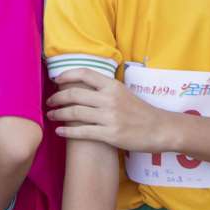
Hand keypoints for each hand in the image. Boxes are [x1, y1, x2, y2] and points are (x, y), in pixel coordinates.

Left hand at [47, 70, 166, 152]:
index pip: (85, 74)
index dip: (67, 75)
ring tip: (51, 115)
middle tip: (49, 102)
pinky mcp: (110, 135)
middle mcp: (110, 99)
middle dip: (57, 98)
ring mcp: (109, 117)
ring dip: (59, 114)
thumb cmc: (141, 111)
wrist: (160, 129)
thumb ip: (105, 89)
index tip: (56, 80)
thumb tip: (83, 86)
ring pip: (75, 112)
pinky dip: (68, 131)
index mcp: (113, 86)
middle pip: (75, 94)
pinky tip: (59, 131)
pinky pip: (83, 132)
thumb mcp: (124, 93)